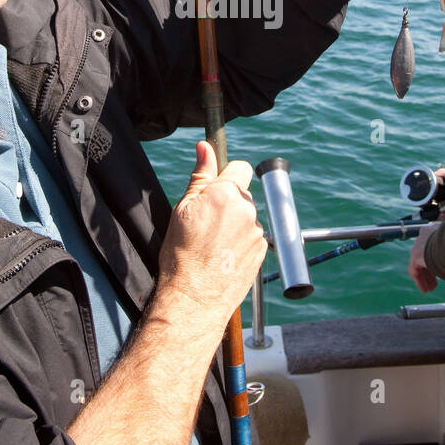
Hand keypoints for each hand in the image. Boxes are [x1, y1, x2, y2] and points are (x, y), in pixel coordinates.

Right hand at [157, 140, 266, 330]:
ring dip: (234, 225)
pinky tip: (223, 256)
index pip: (240, 167)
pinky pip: (252, 237)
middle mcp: (247, 209)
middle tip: (206, 223)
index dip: (227, 175)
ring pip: (246, 217)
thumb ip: (200, 175)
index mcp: (226, 193)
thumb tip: (205, 148)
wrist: (194, 297)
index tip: (215, 187)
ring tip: (213, 245)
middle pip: (242, 194)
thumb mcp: (183, 209)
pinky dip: (240, 243)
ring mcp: (256, 231)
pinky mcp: (262, 251)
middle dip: (228, 203)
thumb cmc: (182, 254)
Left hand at [409, 222, 439, 292]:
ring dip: (426, 278)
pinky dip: (419, 281)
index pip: (432, 247)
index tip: (442, 269)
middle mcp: (424, 237)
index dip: (437, 260)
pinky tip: (425, 290)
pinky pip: (415, 271)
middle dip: (431, 271)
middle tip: (436, 282)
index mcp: (434, 231)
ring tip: (431, 288)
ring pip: (419, 265)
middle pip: (425, 257)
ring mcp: (418, 245)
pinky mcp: (415, 255)